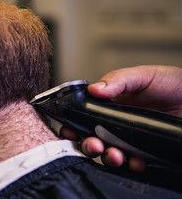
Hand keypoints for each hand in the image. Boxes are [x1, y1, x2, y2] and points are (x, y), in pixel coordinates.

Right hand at [62, 65, 181, 171]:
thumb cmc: (173, 85)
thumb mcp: (143, 76)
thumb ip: (118, 79)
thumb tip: (94, 89)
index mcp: (111, 105)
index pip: (85, 116)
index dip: (75, 125)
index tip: (70, 129)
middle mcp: (117, 123)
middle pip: (92, 138)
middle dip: (88, 144)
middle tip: (94, 144)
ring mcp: (131, 139)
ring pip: (108, 153)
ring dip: (106, 157)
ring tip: (114, 154)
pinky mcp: (145, 152)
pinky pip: (131, 163)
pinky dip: (130, 164)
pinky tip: (136, 160)